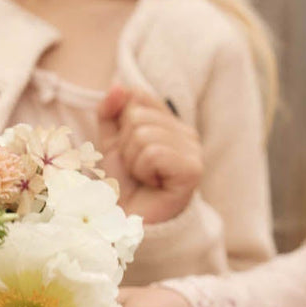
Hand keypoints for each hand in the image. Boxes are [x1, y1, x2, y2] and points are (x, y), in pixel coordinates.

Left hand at [98, 85, 201, 223]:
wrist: (129, 221)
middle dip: (126, 146)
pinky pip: (153, 153)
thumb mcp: (112, 141)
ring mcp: (194, 150)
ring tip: (144, 178)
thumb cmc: (124, 183)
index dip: (121, 124)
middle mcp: (187, 133)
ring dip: (133, 161)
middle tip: (137, 170)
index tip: (128, 150)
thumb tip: (119, 85)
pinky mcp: (193, 169)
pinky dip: (143, 171)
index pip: (138, 96)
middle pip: (138, 116)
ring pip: (144, 135)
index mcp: (171, 123)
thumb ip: (111, 111)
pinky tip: (153, 184)